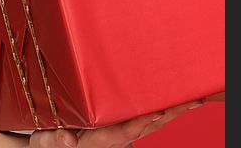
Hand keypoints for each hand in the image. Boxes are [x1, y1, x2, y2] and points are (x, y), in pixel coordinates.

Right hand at [29, 99, 204, 147]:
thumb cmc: (50, 142)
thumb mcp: (46, 140)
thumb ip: (56, 139)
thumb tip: (68, 141)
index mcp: (98, 140)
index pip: (124, 131)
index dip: (142, 122)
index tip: (158, 112)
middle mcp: (114, 139)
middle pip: (147, 127)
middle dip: (171, 114)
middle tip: (194, 100)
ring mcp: (120, 135)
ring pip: (149, 124)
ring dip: (171, 112)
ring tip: (192, 98)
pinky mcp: (121, 129)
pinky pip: (144, 120)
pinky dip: (160, 112)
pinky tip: (171, 101)